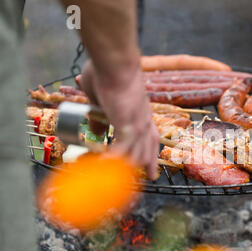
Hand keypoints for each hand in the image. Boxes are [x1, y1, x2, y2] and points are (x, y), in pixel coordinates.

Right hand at [80, 60, 159, 179]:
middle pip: (147, 153)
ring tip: (112, 176)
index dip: (151, 158)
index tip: (152, 173)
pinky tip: (100, 166)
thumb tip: (96, 134)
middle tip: (138, 183)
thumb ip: (100, 117)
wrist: (115, 63)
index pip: (151, 142)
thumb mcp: (102, 99)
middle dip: (144, 169)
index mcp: (142, 115)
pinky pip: (121, 151)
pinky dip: (111, 161)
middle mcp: (144, 123)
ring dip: (125, 168)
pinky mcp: (128, 126)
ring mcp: (138, 126)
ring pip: (137, 156)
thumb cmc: (109, 73)